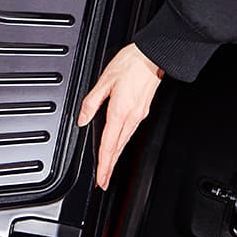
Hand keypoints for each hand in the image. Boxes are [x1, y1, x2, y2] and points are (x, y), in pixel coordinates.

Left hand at [78, 43, 165, 189]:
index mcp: (120, 111)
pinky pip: (131, 132)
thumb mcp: (104, 81)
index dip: (104, 164)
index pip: (109, 145)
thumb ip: (91, 102)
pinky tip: (119, 144)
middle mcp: (132, 116)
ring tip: (109, 167)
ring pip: (125, 141)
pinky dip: (123, 143)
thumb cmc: (131, 63)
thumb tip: (82, 118)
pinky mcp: (143, 109)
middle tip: (103, 181)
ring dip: (116, 156)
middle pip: (118, 148)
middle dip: (110, 167)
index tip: (101, 178)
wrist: (153, 55)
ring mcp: (140, 114)